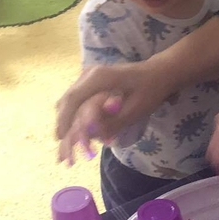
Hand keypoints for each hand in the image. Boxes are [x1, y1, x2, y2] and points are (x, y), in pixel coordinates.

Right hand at [56, 61, 170, 162]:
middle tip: (61, 145)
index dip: (64, 120)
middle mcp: (89, 74)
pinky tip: (73, 129)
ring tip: (65, 142)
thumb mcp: (135, 110)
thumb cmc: (150, 90)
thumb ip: (112, 122)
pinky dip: (73, 114)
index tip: (60, 138)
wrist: (157, 73)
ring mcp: (88, 76)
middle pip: (67, 100)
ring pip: (69, 100)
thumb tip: (90, 135)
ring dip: (66, 120)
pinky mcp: (90, 82)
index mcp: (98, 78)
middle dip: (63, 124)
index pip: (73, 99)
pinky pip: (76, 99)